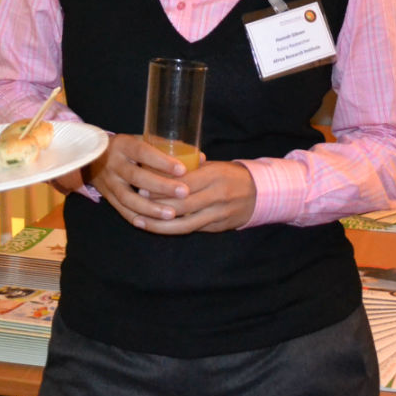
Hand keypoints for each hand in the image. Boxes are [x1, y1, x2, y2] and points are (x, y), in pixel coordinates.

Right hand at [81, 133, 194, 229]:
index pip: (143, 152)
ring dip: (151, 208)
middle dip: (161, 186)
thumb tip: (200, 158)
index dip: (162, 161)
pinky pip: (122, 210)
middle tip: (184, 192)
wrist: (93, 158)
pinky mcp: (108, 197)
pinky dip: (138, 218)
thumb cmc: (128, 148)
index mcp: (123, 145)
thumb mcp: (142, 140)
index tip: (183, 169)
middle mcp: (114, 164)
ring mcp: (109, 182)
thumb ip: (168, 148)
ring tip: (172, 214)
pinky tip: (154, 224)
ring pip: (128, 198)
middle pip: (137, 176)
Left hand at [139, 160, 256, 235]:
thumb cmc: (230, 175)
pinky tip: (157, 228)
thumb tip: (159, 167)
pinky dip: (173, 230)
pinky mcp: (218, 227)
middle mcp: (217, 196)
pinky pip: (192, 229)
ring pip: (185, 223)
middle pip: (182, 205)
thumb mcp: (213, 166)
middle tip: (135, 203)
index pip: (184, 183)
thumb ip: (191, 169)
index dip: (161, 187)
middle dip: (156, 206)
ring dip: (160, 225)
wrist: (259, 193)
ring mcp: (218, 214)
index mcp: (215, 175)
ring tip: (139, 221)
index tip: (141, 186)